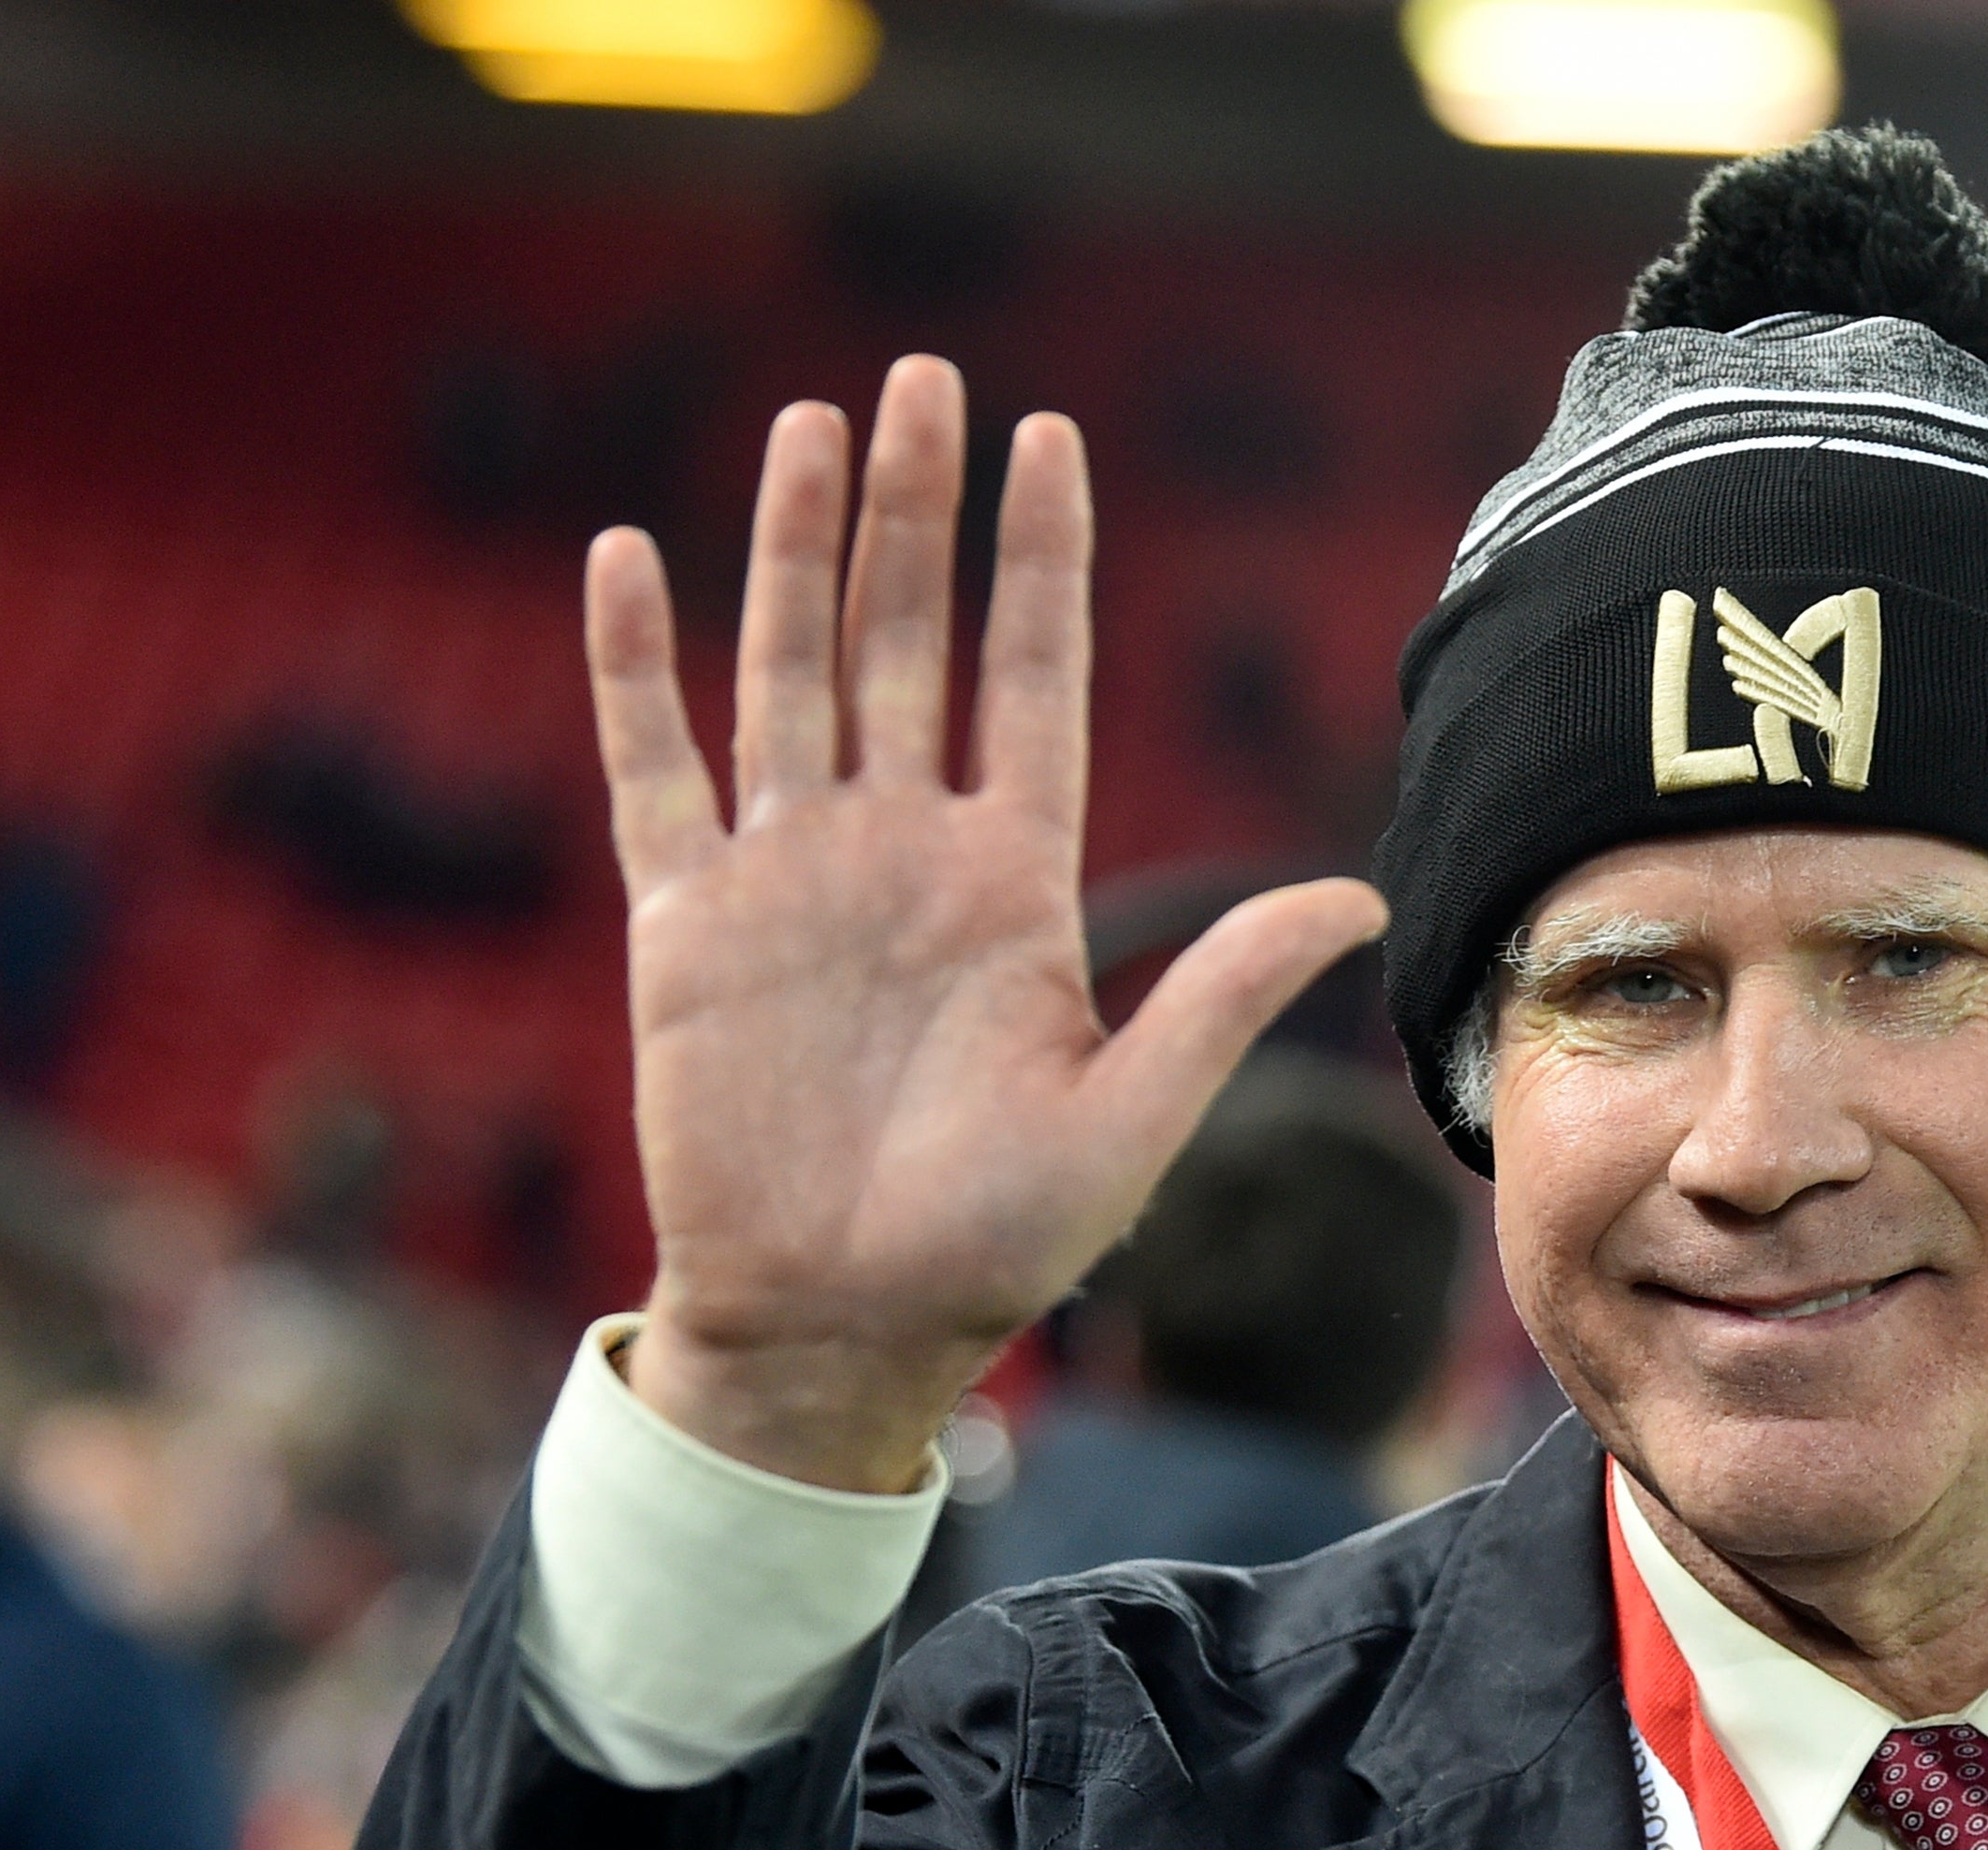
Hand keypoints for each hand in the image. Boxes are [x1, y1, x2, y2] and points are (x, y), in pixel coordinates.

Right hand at [587, 356, 1385, 1491]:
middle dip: (915, 511)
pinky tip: (630, 560)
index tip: (1053, 437)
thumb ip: (1224, 988)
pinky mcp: (684, 925)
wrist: (842, 1329)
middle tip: (925, 380)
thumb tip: (1356, 892)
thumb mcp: (1133, 1112)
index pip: (1033, 676)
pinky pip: (655, 769)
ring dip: (791, 550)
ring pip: (787, 671)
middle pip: (906, 639)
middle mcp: (901, 852)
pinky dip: (636, 670)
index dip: (1039, 560)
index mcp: (1013, 880)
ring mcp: (790, 878)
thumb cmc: (998, 1242)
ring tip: (812, 427)